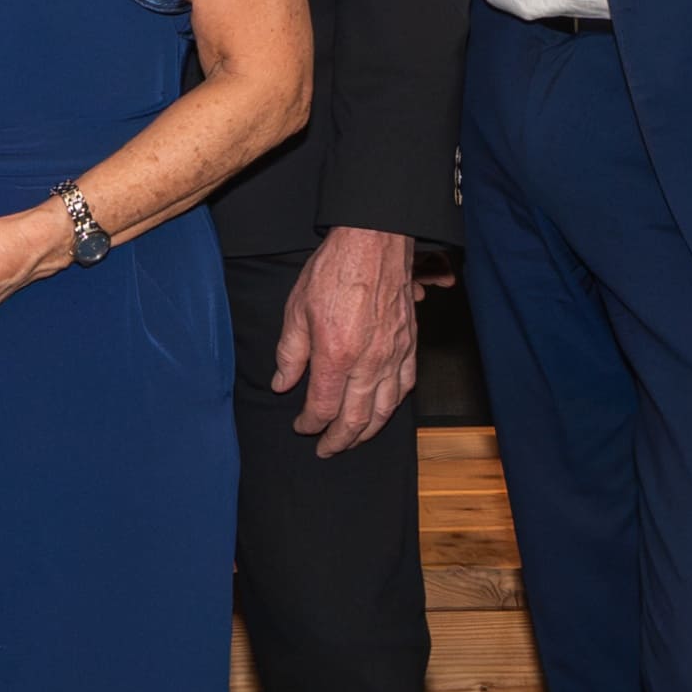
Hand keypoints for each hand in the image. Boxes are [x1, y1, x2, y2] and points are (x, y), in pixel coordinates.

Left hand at [277, 224, 419, 455]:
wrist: (374, 242)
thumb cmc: (333, 271)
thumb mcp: (297, 310)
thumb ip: (290, 355)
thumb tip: (282, 385)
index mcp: (336, 356)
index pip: (323, 407)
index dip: (310, 424)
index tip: (301, 427)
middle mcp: (368, 363)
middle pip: (355, 419)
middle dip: (339, 441)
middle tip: (326, 450)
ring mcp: (393, 355)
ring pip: (384, 409)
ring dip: (367, 431)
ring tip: (353, 439)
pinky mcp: (409, 344)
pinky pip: (406, 385)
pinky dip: (394, 405)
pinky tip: (384, 409)